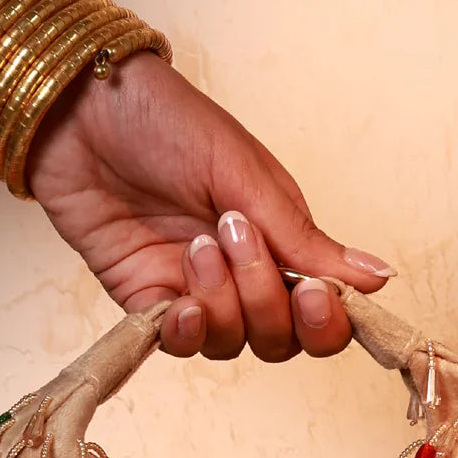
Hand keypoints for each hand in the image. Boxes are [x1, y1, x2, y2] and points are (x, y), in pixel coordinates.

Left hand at [25, 53, 394, 359]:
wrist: (78, 113)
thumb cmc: (165, 122)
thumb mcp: (244, 175)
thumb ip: (305, 238)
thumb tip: (379, 279)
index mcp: (282, 237)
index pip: (324, 310)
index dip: (325, 320)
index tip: (313, 292)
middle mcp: (244, 273)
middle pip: (282, 338)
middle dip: (267, 302)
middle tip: (234, 238)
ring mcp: (196, 290)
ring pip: (234, 343)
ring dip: (222, 303)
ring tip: (195, 246)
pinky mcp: (147, 301)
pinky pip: (181, 344)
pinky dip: (186, 332)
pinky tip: (178, 302)